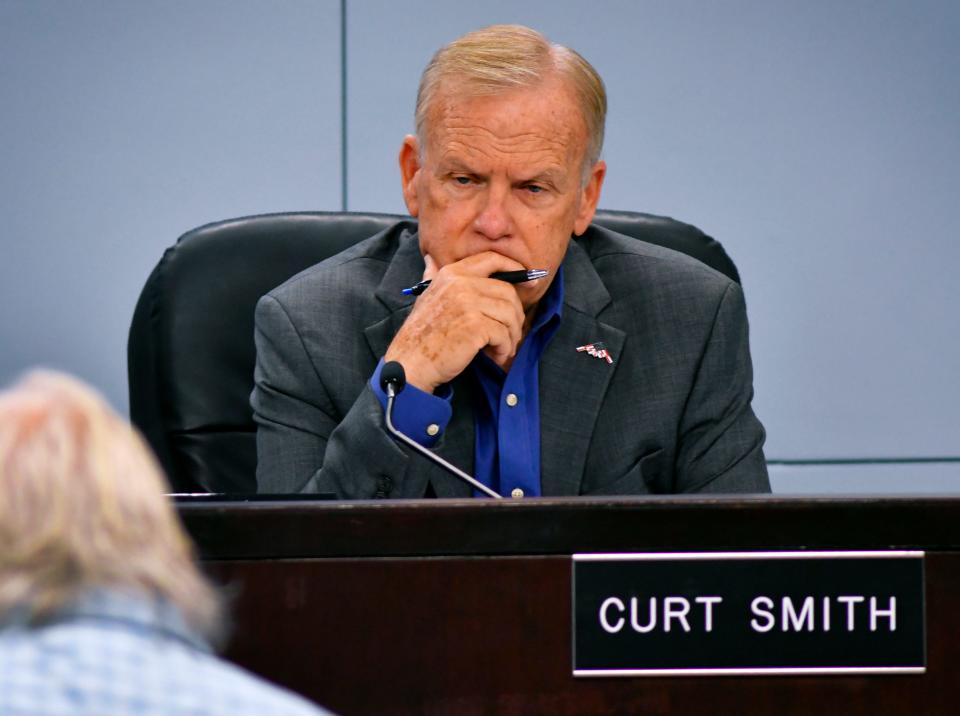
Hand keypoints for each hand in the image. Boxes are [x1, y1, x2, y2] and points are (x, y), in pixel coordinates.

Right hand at [385, 251, 531, 391]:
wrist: (410, 362)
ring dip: (511, 335)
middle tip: (511, 334)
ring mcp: (467, 303)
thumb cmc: (422, 335)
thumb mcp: (426, 297)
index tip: (531, 282)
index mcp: (452, 273)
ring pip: (509, 314)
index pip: (492, 259)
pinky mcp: (474, 325)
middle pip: (507, 291)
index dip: (515, 268)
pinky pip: (504, 334)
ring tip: (502, 348)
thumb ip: (433, 277)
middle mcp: (460, 283)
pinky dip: (504, 348)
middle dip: (516, 315)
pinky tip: (495, 356)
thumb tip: (431, 261)